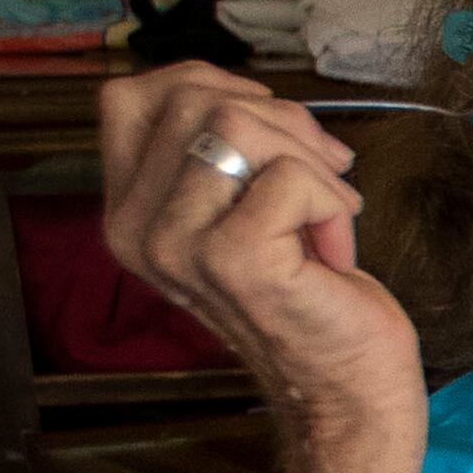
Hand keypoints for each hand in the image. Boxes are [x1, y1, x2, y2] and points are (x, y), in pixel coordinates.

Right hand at [99, 65, 423, 436]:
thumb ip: (215, 148)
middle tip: (322, 175)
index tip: (271, 128)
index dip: (211, 84)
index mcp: (127, 211)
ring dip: (309, 161)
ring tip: (327, 214)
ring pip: (238, 124)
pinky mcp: (233, 259)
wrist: (345, 388)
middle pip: (193, 97)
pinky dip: (333, 203)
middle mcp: (136, 229)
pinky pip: (290, 175)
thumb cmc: (307, 294)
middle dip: (281, 122)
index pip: (130, 95)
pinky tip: (333, 251)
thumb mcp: (239, 205)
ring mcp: (177, 245)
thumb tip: (241, 90)